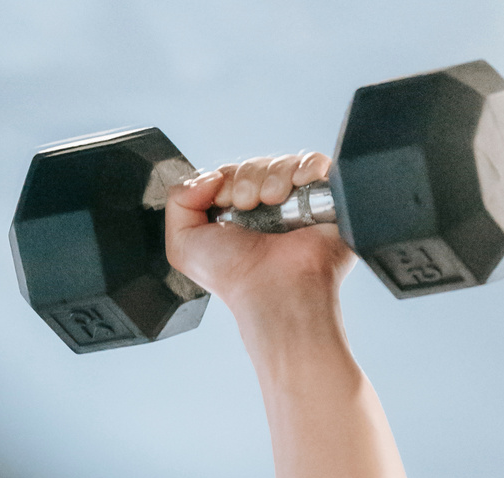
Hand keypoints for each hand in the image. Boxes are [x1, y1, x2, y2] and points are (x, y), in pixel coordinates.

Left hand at [165, 152, 354, 321]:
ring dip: (273, 176)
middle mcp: (264, 212)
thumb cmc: (234, 277)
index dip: (224, 179)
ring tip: (273, 202)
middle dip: (247, 179)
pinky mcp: (324, 200)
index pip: (228, 174)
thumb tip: (208, 175)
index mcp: (233, 219)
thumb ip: (179, 201)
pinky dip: (305, 167)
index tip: (224, 199)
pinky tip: (296, 186)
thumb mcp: (183, 245)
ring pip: (281, 163)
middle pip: (254, 165)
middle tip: (248, 205)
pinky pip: (314, 164)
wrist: (275, 288)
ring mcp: (295, 205)